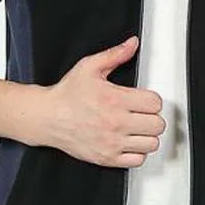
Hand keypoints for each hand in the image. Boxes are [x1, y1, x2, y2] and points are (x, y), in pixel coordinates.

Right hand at [44, 35, 166, 167]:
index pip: (155, 103)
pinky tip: (129, 142)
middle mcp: (115, 123)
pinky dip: (137, 152)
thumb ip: (115, 55)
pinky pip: (138, 160)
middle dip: (152, 117)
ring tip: (137, 128)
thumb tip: (132, 44)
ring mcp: (112, 143)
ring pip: (151, 144)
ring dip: (147, 135)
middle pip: (157, 125)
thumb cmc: (66, 95)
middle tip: (142, 114)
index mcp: (114, 100)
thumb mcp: (89, 67)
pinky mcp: (107, 158)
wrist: (47, 117)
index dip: (152, 100)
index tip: (144, 100)